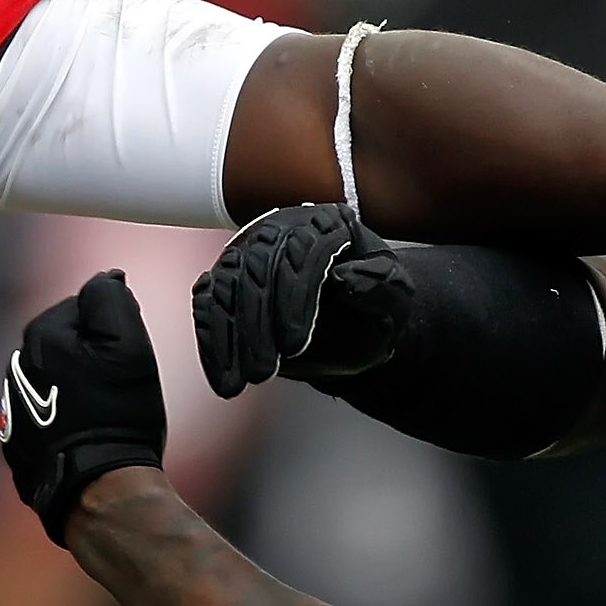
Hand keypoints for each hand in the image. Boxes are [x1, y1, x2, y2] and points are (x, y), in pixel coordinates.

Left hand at [0, 271, 168, 543]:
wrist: (98, 488)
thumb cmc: (118, 416)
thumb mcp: (129, 345)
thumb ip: (111, 300)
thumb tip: (105, 280)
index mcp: (40, 337)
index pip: (82, 309)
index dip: (111, 329)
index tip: (127, 358)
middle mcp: (17, 368)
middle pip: (64, 345)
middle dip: (91, 358)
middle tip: (119, 387)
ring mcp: (12, 409)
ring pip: (53, 381)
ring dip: (76, 388)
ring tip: (104, 414)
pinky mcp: (16, 444)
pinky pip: (45, 417)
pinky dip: (64, 420)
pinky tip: (86, 436)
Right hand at [192, 203, 417, 397]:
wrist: (355, 325)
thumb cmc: (378, 307)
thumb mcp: (396, 299)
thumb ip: (381, 286)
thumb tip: (346, 278)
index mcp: (326, 223)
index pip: (299, 250)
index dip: (293, 299)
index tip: (295, 345)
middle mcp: (281, 229)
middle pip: (255, 267)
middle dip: (256, 325)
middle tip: (263, 373)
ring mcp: (249, 252)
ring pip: (225, 287)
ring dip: (230, 338)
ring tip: (241, 383)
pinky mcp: (228, 279)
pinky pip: (208, 305)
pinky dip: (212, 342)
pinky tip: (222, 376)